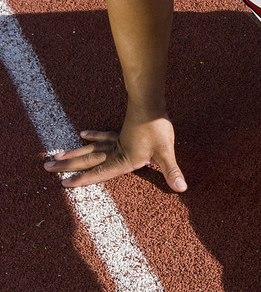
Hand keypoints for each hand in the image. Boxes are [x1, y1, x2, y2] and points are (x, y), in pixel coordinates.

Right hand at [43, 115, 186, 191]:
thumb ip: (172, 171)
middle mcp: (116, 150)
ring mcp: (116, 140)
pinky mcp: (121, 132)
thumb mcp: (166, 152)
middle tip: (47, 167)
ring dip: (74, 153)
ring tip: (57, 155)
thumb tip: (182, 188)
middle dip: (68, 166)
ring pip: (90, 149)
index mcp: (124, 159)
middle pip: (88, 160)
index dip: (83, 179)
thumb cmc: (157, 128)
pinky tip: (83, 134)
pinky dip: (93, 137)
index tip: (65, 184)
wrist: (151, 103)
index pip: (100, 172)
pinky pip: (103, 136)